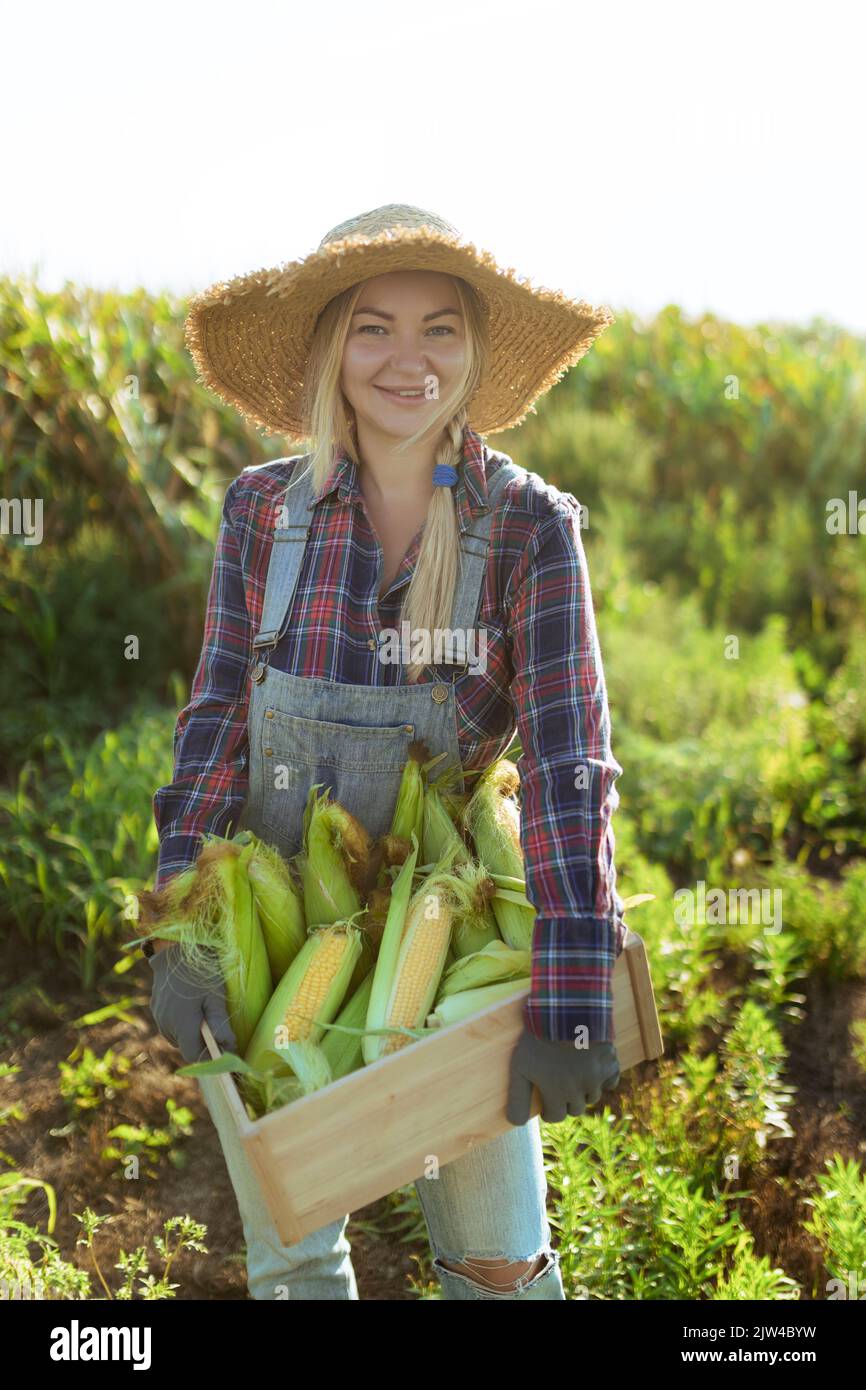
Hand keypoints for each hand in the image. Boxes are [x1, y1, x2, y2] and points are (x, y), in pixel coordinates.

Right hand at [148, 944, 236, 1063]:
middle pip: (186, 1047)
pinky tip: (192, 1008)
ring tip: (206, 1015)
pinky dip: (182, 1024)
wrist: (176, 947)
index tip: (224, 1052)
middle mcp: (166, 1024)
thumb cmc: (201, 970)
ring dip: (192, 1034)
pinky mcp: (156, 1008)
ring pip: (177, 1037)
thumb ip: (220, 1023)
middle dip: (202, 1044)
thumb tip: (228, 1048)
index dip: (210, 1058)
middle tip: (220, 1030)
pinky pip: (170, 1025)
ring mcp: (159, 1016)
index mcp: (182, 1024)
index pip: (194, 1056)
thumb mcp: (216, 995)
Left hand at [507, 1027, 620, 1125]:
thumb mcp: (520, 1067)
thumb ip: (518, 1097)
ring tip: (573, 1074)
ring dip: (583, 1090)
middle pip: (575, 1109)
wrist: (566, 1009)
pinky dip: (604, 1080)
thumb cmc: (537, 1038)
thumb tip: (514, 1124)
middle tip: (558, 1087)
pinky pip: (611, 1081)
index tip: (545, 1104)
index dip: (548, 1111)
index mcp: (557, 1094)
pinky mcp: (610, 1062)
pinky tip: (593, 1070)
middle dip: (565, 1102)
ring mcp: (597, 1077)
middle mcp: (580, 1091)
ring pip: (592, 1095)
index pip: (554, 1117)